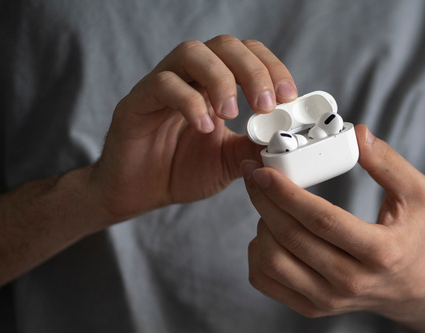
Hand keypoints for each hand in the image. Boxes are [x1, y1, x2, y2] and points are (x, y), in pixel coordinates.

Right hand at [90, 35, 297, 222]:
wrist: (139, 194)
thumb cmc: (181, 171)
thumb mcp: (230, 162)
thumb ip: (255, 148)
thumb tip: (286, 140)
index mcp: (214, 85)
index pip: (247, 54)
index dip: (271, 67)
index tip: (288, 97)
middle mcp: (189, 77)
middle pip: (223, 45)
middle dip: (252, 70)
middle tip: (266, 105)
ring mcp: (161, 86)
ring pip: (191, 52)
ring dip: (220, 79)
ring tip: (231, 114)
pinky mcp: (136, 102)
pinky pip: (163, 84)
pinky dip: (189, 102)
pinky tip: (203, 128)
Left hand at [244, 125, 424, 326]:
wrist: (419, 289)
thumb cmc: (418, 236)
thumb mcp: (419, 194)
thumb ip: (389, 163)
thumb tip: (357, 133)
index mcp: (380, 252)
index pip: (322, 220)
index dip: (287, 193)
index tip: (264, 170)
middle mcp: (352, 282)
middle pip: (291, 238)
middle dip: (264, 201)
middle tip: (253, 174)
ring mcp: (330, 300)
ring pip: (273, 262)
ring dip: (261, 225)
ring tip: (267, 202)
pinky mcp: (313, 308)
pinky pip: (267, 281)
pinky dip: (257, 253)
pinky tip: (268, 231)